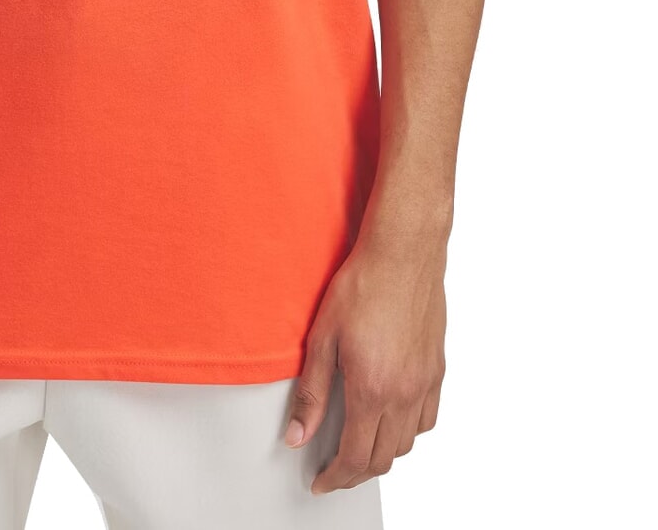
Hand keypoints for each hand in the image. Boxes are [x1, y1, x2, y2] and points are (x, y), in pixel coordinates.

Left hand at [283, 228, 446, 493]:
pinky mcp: (437, 369)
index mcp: (371, 389)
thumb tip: (298, 435)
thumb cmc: (362, 285)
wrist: (402, 253)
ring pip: (407, 443)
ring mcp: (424, 383)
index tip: (321, 482)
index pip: (355, 457)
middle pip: (382, 458)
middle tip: (335, 470)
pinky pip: (428, 419)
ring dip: (382, 453)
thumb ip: (311, 393)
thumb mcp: (322, 337)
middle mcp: (403, 394)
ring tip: (359, 445)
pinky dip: (408, 431)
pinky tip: (391, 419)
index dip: (336, 477)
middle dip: (356, 473)